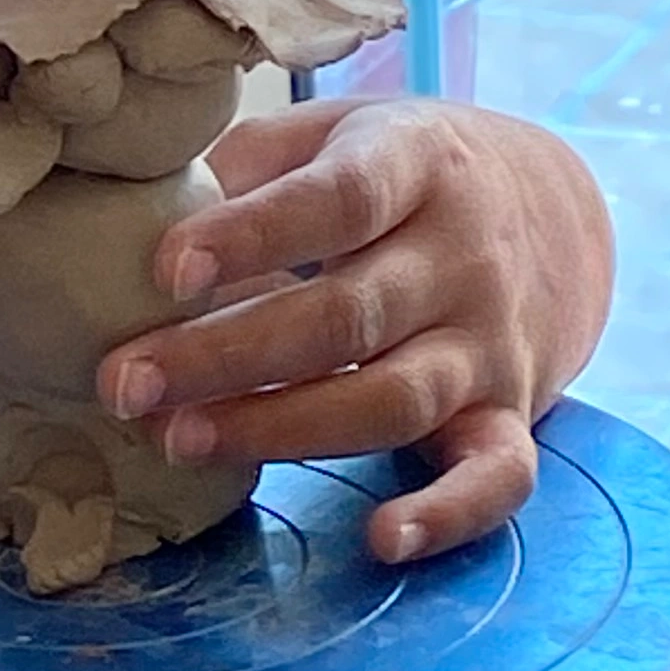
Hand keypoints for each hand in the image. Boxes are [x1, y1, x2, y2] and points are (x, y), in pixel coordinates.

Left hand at [95, 97, 613, 562]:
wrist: (551, 208)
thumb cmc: (393, 174)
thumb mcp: (330, 132)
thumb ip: (241, 165)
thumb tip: (118, 215)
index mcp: (415, 164)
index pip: (340, 198)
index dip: (253, 235)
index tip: (166, 270)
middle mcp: (463, 256)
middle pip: (348, 315)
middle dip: (228, 356)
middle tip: (126, 386)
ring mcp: (490, 344)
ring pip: (396, 399)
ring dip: (286, 430)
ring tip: (182, 441)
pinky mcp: (510, 416)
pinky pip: (498, 476)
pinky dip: (449, 515)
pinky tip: (382, 538)